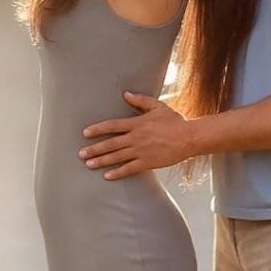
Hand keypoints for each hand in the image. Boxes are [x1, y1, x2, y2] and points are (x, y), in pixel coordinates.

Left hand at [78, 92, 195, 178]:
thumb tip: (125, 94)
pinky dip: (117, 173)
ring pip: (117, 157)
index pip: (112, 126)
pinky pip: (129, 169)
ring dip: (101, 161)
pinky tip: (107, 176)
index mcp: (136, 124)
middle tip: (81, 154)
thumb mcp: (157, 106)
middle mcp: (136, 138)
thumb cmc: (174, 121)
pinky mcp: (148, 163)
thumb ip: (140, 100)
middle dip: (94, 149)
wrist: (189, 138)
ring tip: (88, 164)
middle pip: (110, 144)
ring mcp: (141, 151)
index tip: (85, 133)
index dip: (97, 129)